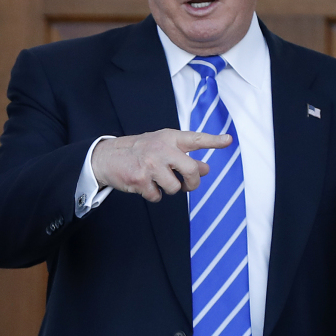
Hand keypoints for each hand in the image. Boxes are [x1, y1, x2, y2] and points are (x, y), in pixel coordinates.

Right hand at [91, 129, 231, 201]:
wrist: (107, 156)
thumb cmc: (140, 151)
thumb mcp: (163, 148)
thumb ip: (185, 156)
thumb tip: (206, 169)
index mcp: (170, 138)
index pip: (196, 139)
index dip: (214, 140)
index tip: (228, 140)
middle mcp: (162, 149)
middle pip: (192, 170)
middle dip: (193, 183)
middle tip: (188, 185)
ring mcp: (151, 164)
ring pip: (175, 187)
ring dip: (169, 189)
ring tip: (159, 181)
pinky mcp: (141, 179)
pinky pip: (157, 196)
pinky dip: (153, 195)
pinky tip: (145, 185)